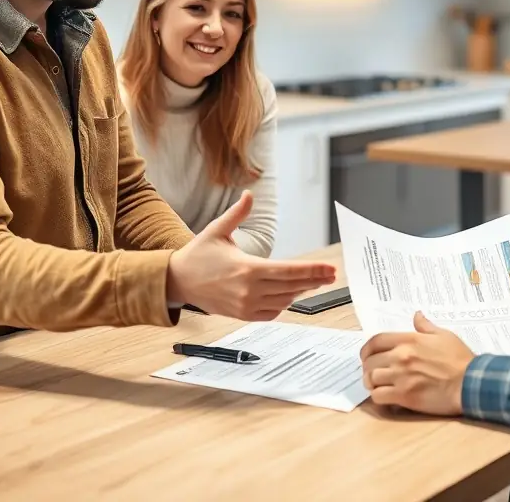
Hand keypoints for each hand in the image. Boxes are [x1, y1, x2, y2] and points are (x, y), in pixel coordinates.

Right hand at [166, 191, 335, 319]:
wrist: (177, 281)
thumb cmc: (198, 255)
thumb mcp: (217, 230)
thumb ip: (238, 213)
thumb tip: (249, 194)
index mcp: (247, 269)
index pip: (289, 271)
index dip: (312, 271)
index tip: (329, 269)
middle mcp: (249, 290)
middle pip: (292, 287)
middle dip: (315, 280)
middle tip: (331, 275)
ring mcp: (246, 305)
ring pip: (284, 300)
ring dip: (300, 291)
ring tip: (313, 281)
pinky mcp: (242, 315)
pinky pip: (272, 312)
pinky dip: (283, 303)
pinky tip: (290, 293)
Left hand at [360, 311, 474, 415]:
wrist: (470, 383)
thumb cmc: (460, 360)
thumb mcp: (445, 336)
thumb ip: (426, 326)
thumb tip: (417, 315)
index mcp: (409, 340)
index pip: (376, 341)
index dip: (367, 349)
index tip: (366, 356)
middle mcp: (401, 356)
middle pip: (370, 361)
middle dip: (368, 367)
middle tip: (374, 373)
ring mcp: (401, 377)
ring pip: (371, 379)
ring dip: (372, 383)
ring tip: (379, 385)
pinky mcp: (404, 396)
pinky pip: (378, 396)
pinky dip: (378, 397)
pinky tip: (386, 397)